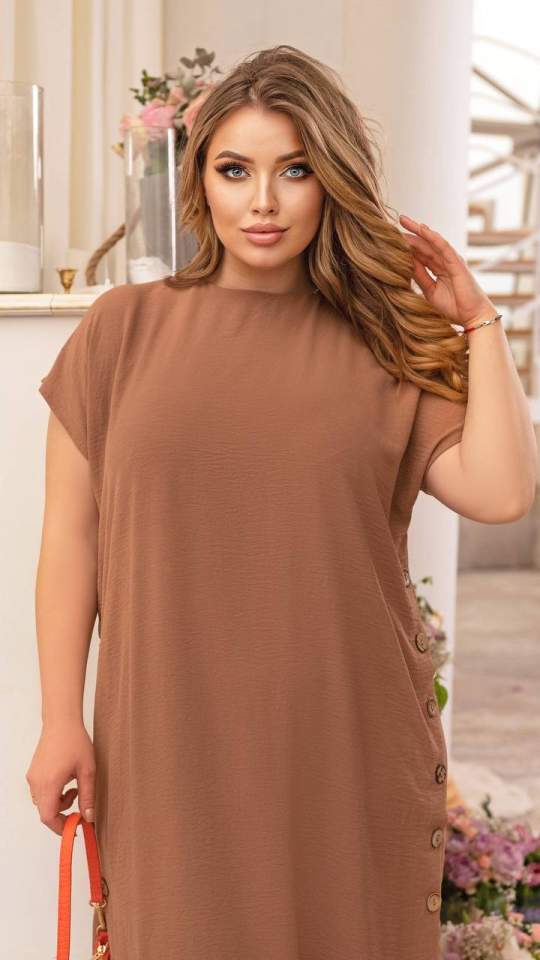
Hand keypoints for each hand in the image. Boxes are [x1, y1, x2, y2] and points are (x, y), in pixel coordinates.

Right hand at [25, 721, 95, 835]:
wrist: (61, 721)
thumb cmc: (75, 742)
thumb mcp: (87, 770)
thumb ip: (88, 796)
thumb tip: (89, 818)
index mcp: (49, 783)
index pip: (48, 817)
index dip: (60, 827)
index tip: (75, 827)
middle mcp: (36, 783)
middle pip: (45, 811)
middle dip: (63, 812)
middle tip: (79, 800)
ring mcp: (32, 777)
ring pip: (43, 802)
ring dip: (58, 802)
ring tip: (74, 786)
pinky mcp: (33, 772)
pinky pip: (40, 792)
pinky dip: (53, 793)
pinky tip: (65, 779)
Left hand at [398, 214, 496, 326]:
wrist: (472, 317)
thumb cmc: (454, 307)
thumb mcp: (430, 291)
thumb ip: (420, 277)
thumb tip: (405, 265)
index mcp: (439, 268)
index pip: (420, 254)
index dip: (408, 246)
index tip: (391, 238)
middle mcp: (445, 261)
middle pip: (425, 244)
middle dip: (410, 233)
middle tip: (397, 220)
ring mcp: (451, 260)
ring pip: (432, 241)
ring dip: (418, 230)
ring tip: (405, 220)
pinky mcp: (457, 263)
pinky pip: (443, 246)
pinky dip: (433, 237)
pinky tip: (422, 229)